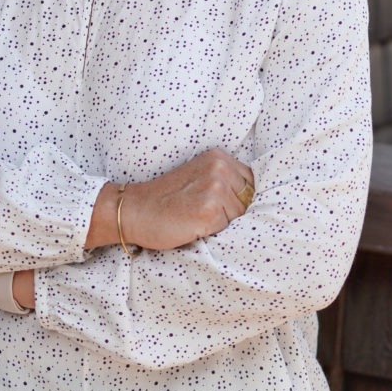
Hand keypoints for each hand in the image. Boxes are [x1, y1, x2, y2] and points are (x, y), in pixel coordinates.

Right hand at [117, 148, 254, 251]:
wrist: (136, 210)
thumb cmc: (167, 198)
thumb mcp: (199, 176)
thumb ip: (225, 180)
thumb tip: (256, 201)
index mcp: (218, 156)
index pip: (251, 183)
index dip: (239, 200)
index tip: (220, 207)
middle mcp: (219, 168)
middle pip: (248, 201)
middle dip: (231, 213)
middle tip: (201, 213)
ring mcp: (215, 188)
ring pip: (239, 218)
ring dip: (221, 224)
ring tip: (195, 219)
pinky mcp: (209, 211)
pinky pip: (226, 230)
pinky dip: (212, 233)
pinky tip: (192, 226)